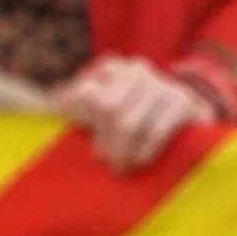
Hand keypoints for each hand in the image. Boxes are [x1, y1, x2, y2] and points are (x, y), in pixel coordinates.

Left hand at [52, 55, 216, 172]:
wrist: (186, 116)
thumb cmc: (129, 119)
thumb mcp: (99, 114)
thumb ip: (77, 113)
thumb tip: (50, 109)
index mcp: (108, 67)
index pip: (84, 93)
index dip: (83, 121)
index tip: (87, 142)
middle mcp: (135, 69)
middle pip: (108, 107)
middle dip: (106, 140)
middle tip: (108, 164)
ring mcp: (161, 82)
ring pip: (131, 122)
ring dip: (124, 151)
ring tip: (121, 168)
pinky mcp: (183, 100)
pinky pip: (157, 131)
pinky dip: (145, 150)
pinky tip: (140, 161)